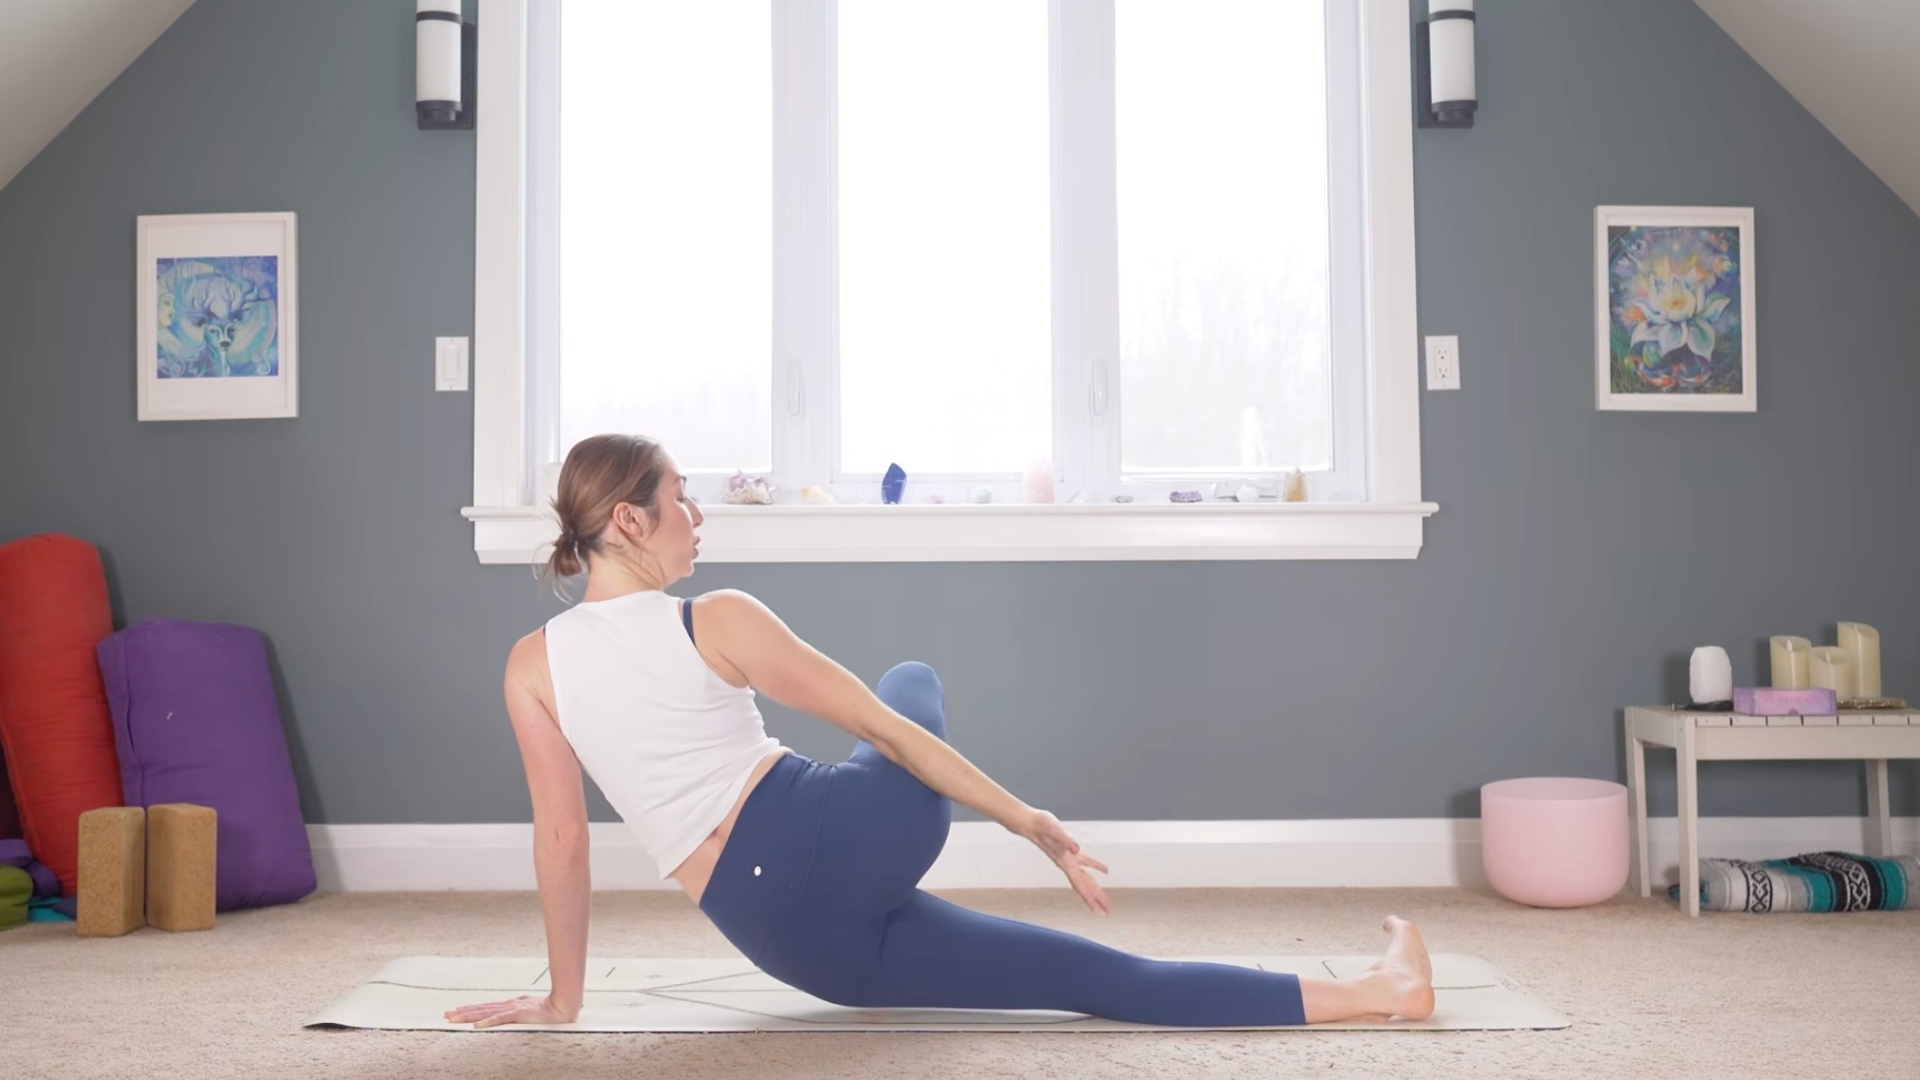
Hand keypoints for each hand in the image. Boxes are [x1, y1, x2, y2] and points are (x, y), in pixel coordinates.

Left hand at [444, 994, 579, 1028]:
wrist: (562, 1007)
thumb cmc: (547, 1009)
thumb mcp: (527, 1011)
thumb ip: (516, 1012)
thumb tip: (506, 1014)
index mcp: (509, 1005)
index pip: (484, 1008)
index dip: (468, 1010)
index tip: (454, 1011)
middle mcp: (508, 1005)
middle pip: (480, 1009)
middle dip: (462, 1013)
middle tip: (445, 1015)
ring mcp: (512, 1009)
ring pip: (485, 1013)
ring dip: (468, 1016)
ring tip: (453, 1019)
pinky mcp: (519, 1014)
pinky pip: (500, 1019)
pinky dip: (488, 1022)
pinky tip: (477, 1026)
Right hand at [1016, 807, 1109, 915]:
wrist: (1029, 824)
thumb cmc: (1039, 825)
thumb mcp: (1054, 829)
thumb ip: (1066, 839)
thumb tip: (1077, 848)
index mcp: (1065, 861)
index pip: (1080, 884)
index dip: (1089, 897)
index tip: (1097, 909)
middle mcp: (1067, 864)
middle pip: (1083, 886)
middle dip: (1094, 899)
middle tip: (1105, 912)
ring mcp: (1068, 859)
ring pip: (1084, 878)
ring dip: (1094, 889)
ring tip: (1103, 900)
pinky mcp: (1069, 852)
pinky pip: (1086, 863)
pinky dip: (1096, 867)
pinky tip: (1104, 870)